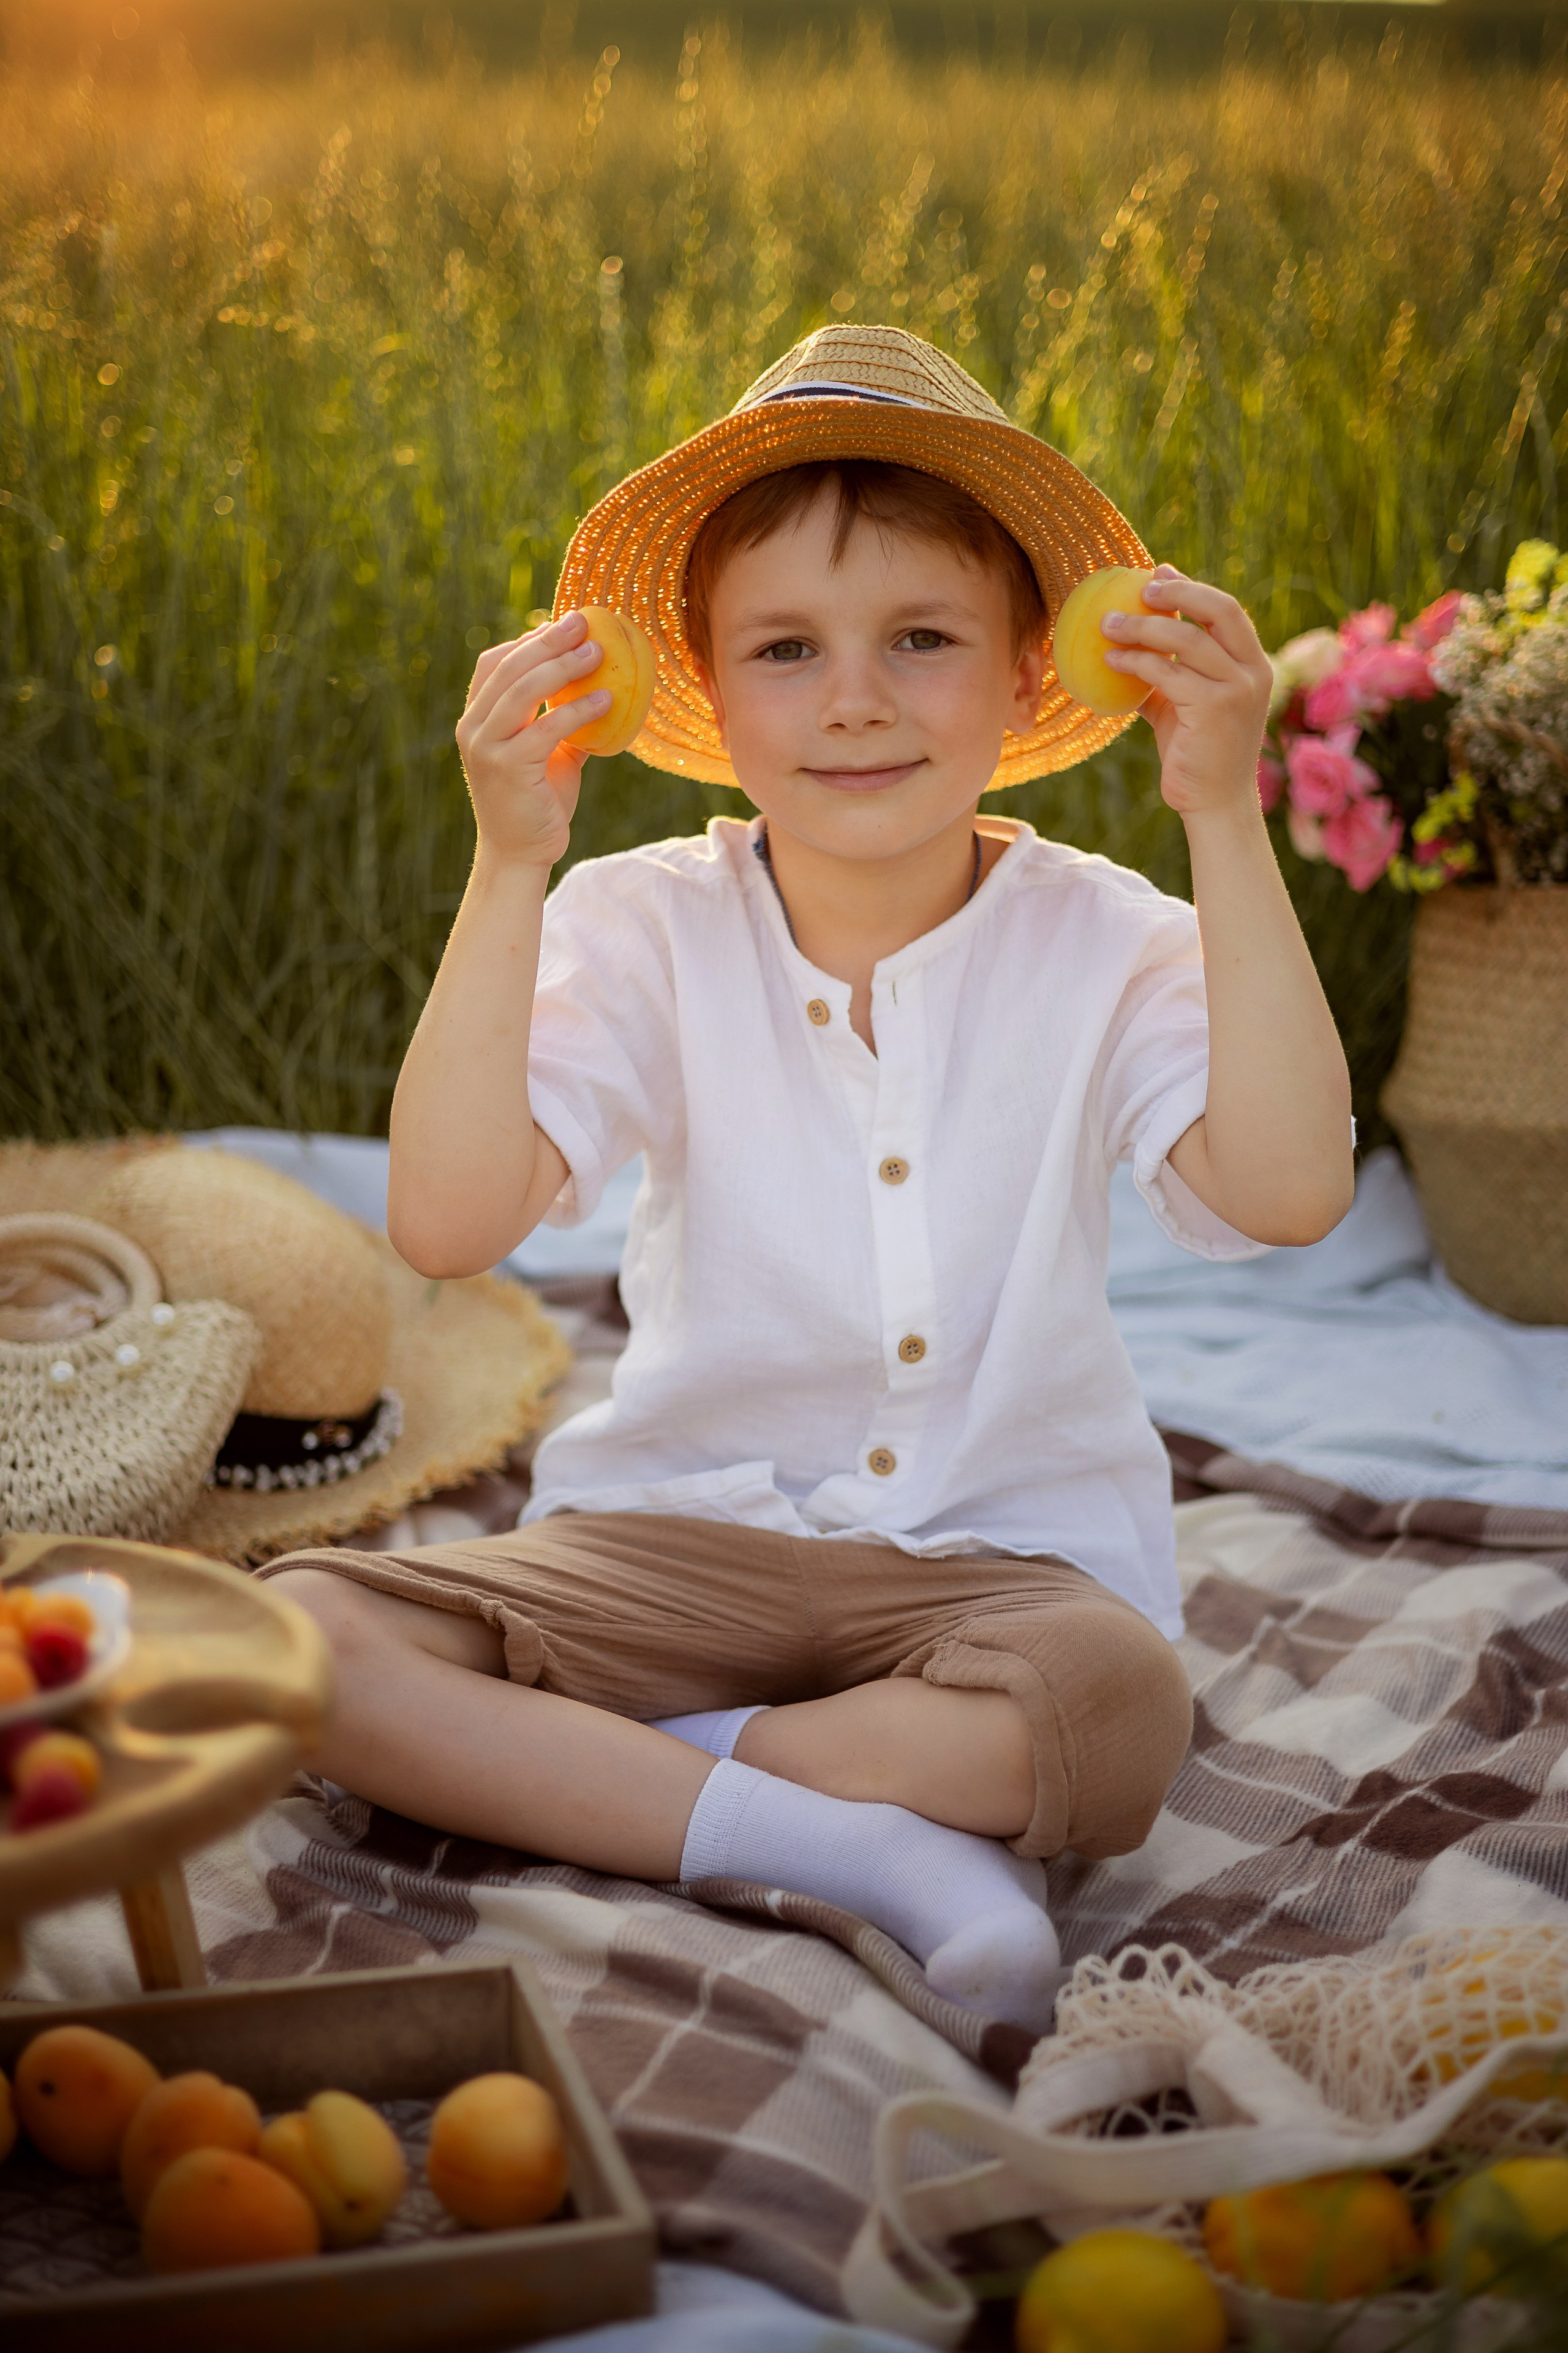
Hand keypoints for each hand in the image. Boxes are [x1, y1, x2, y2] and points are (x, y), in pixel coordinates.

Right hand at [454, 611, 610, 868]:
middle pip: (510, 668)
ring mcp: (486, 747)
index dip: (528, 640)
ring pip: (523, 690)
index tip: (565, 624)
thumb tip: (599, 688)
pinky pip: (546, 729)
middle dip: (548, 640)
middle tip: (584, 623)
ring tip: (599, 653)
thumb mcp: (548, 753)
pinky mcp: (507, 768)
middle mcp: (474, 728)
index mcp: (477, 719)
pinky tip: (606, 701)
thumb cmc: (537, 803)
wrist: (521, 854)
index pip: (495, 663)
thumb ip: (560, 721)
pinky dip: (578, 711)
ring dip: (564, 666)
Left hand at [1100, 566, 1273, 821]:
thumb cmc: (1197, 755)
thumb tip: (1129, 648)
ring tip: (1107, 624)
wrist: (1215, 804)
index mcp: (1252, 664)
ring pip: (1187, 639)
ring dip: (1143, 626)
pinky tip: (1109, 659)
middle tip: (1138, 587)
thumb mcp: (1185, 706)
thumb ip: (1169, 675)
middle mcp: (1252, 671)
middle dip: (1178, 590)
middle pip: (1219, 609)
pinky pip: (1167, 672)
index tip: (1158, 570)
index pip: (1226, 611)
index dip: (1192, 586)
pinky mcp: (1214, 708)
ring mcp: (1237, 688)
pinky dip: (1135, 661)